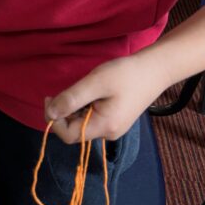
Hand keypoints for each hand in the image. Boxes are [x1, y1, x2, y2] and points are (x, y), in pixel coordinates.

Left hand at [45, 52, 165, 143]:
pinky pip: (92, 118)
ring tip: (82, 88)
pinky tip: (91, 92)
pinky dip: (84, 107)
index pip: (69, 135)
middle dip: (64, 113)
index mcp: (104, 127)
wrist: (155, 69)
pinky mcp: (116, 120)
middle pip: (75, 131)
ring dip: (74, 109)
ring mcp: (113, 128)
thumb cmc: (125, 74)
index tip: (49, 98)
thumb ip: (71, 99)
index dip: (54, 120)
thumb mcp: (95, 83)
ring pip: (83, 124)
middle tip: (64, 89)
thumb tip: (50, 114)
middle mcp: (108, 133)